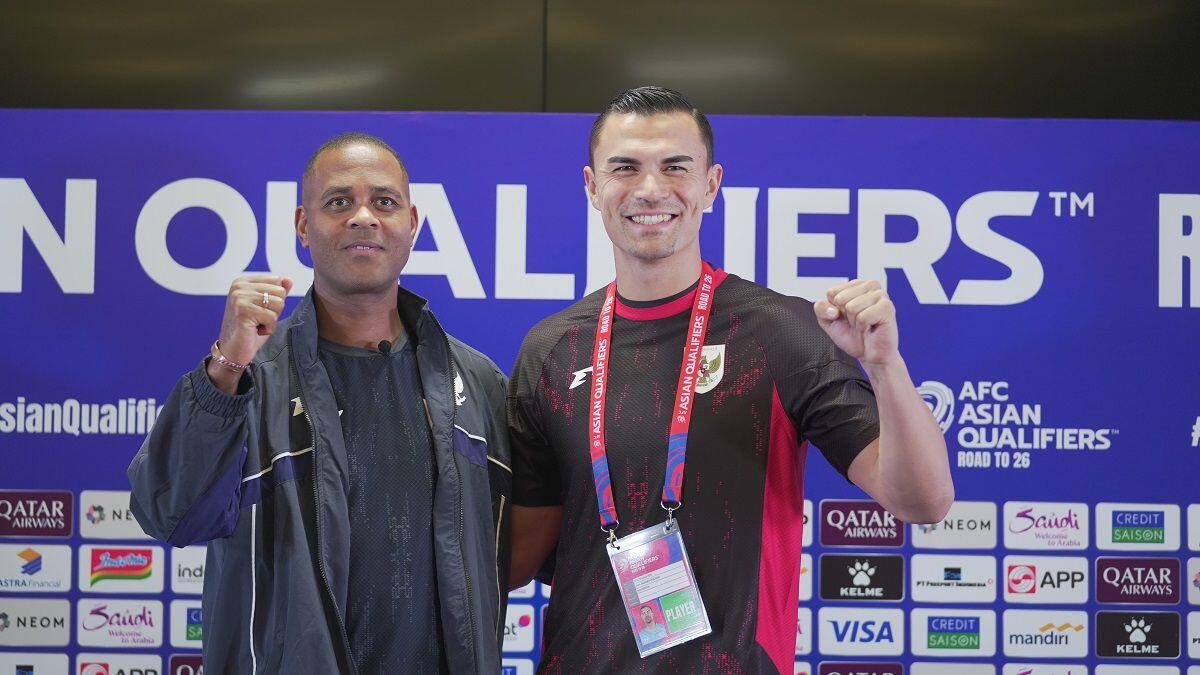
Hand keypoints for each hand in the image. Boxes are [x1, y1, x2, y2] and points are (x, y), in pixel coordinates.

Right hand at [206, 275, 292, 393]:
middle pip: (280, 291)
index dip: (276, 298)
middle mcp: (239, 287)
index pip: (277, 279)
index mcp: (243, 282)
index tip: (260, 310)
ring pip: (279, 304)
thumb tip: (288, 280)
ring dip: (273, 319)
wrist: (234, 351)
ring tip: (257, 325)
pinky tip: (255, 331)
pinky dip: (269, 328)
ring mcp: (239, 298)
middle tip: (259, 319)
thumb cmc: (250, 329)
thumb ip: (276, 292)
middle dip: (276, 309)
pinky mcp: (243, 312)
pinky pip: (272, 317)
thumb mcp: (266, 307)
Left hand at [813, 279, 898, 366]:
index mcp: (855, 285)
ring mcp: (880, 294)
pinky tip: (871, 327)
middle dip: (846, 316)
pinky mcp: (887, 307)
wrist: (870, 355)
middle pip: (840, 298)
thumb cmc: (852, 336)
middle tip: (857, 323)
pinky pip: (863, 317)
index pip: (831, 292)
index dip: (835, 310)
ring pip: (851, 307)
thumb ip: (821, 308)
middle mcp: (869, 286)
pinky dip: (863, 327)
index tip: (846, 317)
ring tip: (865, 325)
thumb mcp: (827, 321)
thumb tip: (833, 310)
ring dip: (855, 322)